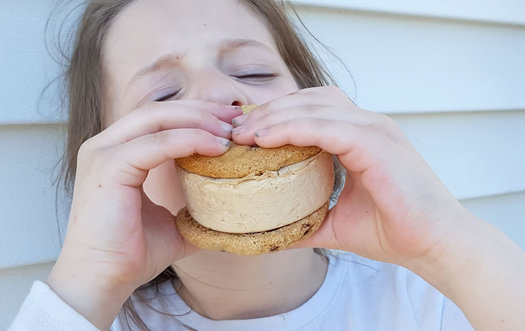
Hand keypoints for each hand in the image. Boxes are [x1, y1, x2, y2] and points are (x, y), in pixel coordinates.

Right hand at [47, 101, 240, 328]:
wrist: (104, 280)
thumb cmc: (132, 253)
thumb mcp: (172, 223)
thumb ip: (194, 209)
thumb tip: (228, 212)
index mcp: (118, 153)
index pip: (159, 119)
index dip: (195, 114)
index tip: (229, 122)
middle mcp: (106, 145)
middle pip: (159, 111)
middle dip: (201, 110)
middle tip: (236, 118)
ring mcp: (104, 153)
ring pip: (157, 119)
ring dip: (198, 121)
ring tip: (230, 134)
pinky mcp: (108, 166)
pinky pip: (157, 143)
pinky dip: (189, 140)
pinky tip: (216, 148)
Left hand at [232, 86, 465, 264]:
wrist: (434, 245)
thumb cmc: (392, 230)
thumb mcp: (336, 221)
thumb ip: (305, 220)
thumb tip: (271, 233)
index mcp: (361, 135)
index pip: (312, 110)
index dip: (277, 115)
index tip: (245, 132)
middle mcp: (368, 124)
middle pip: (308, 101)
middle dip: (269, 111)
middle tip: (236, 129)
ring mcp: (374, 129)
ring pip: (312, 108)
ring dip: (274, 116)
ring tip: (243, 133)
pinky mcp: (375, 142)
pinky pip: (325, 126)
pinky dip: (292, 128)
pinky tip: (264, 139)